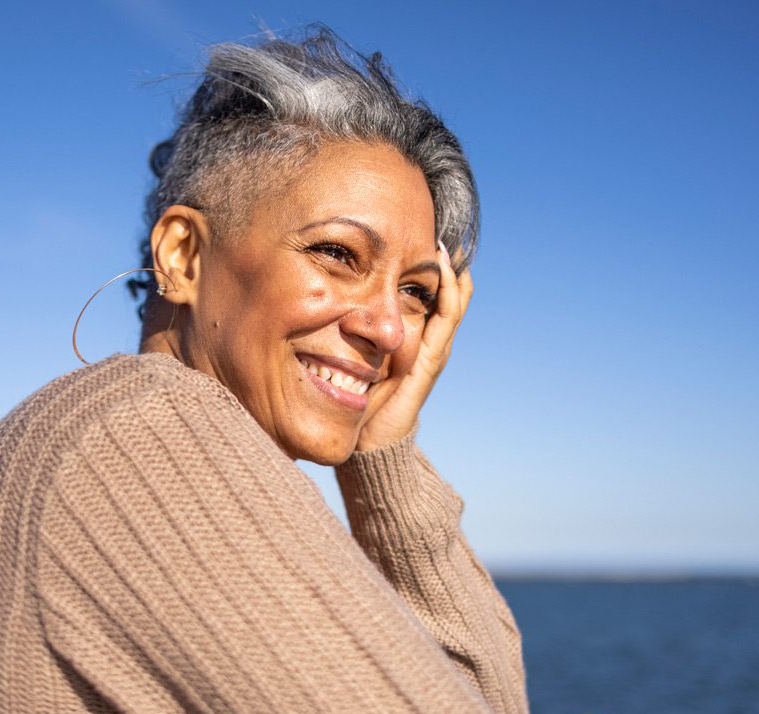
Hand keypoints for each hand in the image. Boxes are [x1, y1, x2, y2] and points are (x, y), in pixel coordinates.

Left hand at [355, 242, 472, 450]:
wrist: (368, 441)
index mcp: (407, 339)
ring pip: (450, 300)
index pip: (420, 294)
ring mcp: (431, 349)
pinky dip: (451, 292)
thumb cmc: (354, 400)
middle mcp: (424, 341)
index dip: (419, 267)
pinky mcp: (431, 359)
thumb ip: (337, 335)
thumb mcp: (344, 357)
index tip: (410, 235)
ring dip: (450, 270)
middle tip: (436, 227)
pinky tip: (450, 270)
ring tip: (446, 241)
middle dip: (441, 262)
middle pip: (441, 292)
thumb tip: (307, 303)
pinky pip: (446, 318)